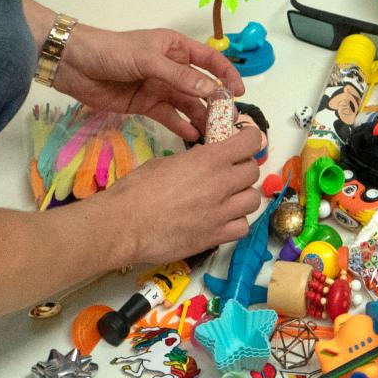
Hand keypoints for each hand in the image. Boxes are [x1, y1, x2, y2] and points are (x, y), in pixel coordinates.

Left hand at [53, 24, 245, 140]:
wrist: (74, 64)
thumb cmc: (112, 51)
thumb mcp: (148, 59)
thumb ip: (179, 76)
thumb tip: (210, 90)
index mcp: (176, 48)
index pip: (210, 60)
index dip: (226, 74)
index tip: (239, 93)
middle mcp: (172, 67)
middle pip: (200, 86)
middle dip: (215, 102)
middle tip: (228, 122)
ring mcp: (158, 87)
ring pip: (186, 103)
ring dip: (200, 117)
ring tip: (213, 134)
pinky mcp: (145, 104)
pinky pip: (168, 116)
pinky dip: (180, 125)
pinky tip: (191, 136)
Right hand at [100, 123, 263, 260]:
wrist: (124, 225)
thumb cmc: (136, 189)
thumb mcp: (167, 162)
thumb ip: (193, 160)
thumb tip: (203, 162)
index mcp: (209, 159)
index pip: (251, 142)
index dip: (250, 140)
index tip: (243, 143)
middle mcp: (222, 183)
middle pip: (253, 171)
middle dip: (242, 169)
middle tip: (228, 173)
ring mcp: (221, 213)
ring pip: (253, 200)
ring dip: (242, 197)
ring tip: (227, 199)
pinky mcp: (216, 237)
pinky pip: (243, 227)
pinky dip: (236, 223)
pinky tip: (222, 221)